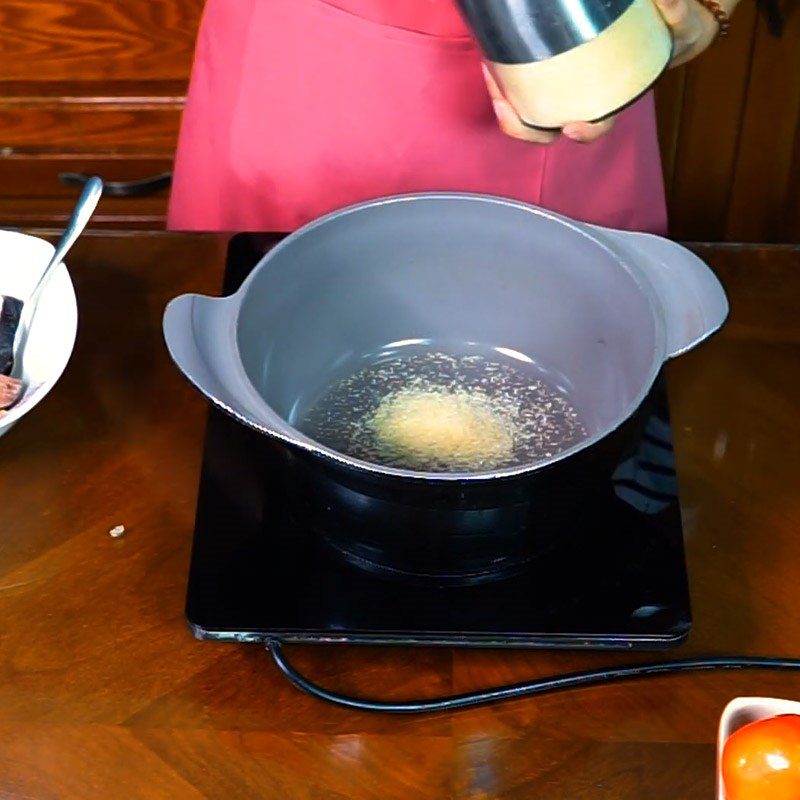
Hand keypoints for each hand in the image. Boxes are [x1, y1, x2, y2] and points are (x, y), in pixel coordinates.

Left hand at [484, 0, 721, 144]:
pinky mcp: (545, 71)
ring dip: (503, 97)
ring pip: (526, 110)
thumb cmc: (669, 29)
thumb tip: (669, 1)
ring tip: (490, 71)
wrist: (660, 21)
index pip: (595, 126)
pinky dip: (504, 74)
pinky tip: (492, 53)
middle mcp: (581, 102)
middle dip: (520, 124)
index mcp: (611, 100)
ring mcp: (561, 90)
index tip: (573, 127)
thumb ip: (676, 13)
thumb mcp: (680, 22)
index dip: (584, 132)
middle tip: (503, 100)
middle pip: (546, 129)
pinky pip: (520, 82)